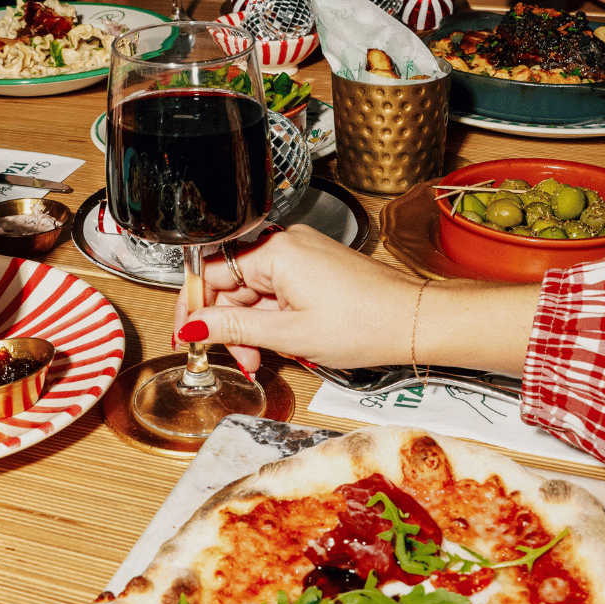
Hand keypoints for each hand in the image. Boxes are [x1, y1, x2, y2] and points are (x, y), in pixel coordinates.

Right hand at [173, 227, 423, 371]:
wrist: (416, 322)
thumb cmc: (365, 323)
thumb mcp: (288, 333)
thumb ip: (233, 327)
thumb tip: (195, 326)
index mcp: (275, 252)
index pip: (210, 273)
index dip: (195, 307)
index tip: (188, 335)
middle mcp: (286, 244)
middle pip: (231, 284)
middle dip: (229, 325)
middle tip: (240, 359)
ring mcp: (302, 255)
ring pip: (253, 291)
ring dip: (251, 327)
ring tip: (263, 357)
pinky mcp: (314, 268)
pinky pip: (276, 291)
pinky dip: (272, 318)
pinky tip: (282, 341)